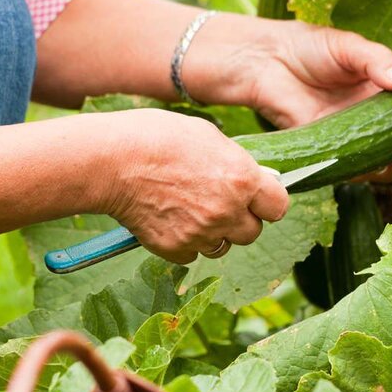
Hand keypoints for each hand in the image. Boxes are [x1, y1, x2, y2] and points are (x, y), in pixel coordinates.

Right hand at [98, 109, 289, 263]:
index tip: (259, 200)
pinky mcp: (176, 249)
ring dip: (213, 233)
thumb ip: (236, 164)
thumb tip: (253, 180)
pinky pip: (192, 254)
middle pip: (252, 232)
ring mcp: (202, 234)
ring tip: (189, 209)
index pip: (278, 206)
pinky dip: (185, 242)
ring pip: (222, 246)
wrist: (112, 162)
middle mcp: (227, 211)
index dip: (269, 202)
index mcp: (242, 179)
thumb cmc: (158, 138)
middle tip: (218, 203)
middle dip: (240, 220)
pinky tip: (170, 220)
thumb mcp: (209, 137)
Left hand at [184, 16, 391, 179]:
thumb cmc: (309, 48)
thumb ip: (380, 62)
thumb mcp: (352, 48)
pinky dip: (371, 173)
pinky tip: (379, 165)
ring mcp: (354, 139)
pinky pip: (356, 171)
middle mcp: (374, 120)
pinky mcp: (330, 152)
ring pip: (386, 164)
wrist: (266, 62)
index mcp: (385, 93)